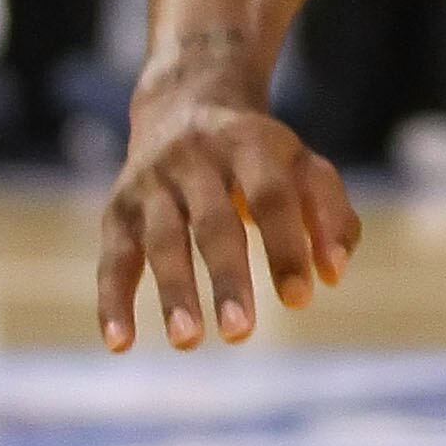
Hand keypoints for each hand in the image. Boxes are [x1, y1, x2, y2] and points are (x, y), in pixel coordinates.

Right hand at [96, 67, 360, 350]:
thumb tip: (332, 275)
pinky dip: (113, 300)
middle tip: (240, 333)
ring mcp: (152, 182)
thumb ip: (330, 216)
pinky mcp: (118, 207)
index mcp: (251, 145)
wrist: (183, 101)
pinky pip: (113, 257)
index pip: (271, 197)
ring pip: (160, 240)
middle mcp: (196, 159)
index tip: (299, 300)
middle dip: (226, 278)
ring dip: (173, 292)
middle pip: (213, 222)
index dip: (285, 247)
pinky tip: (119, 344)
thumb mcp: (302, 166)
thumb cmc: (260, 154)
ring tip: (188, 342)